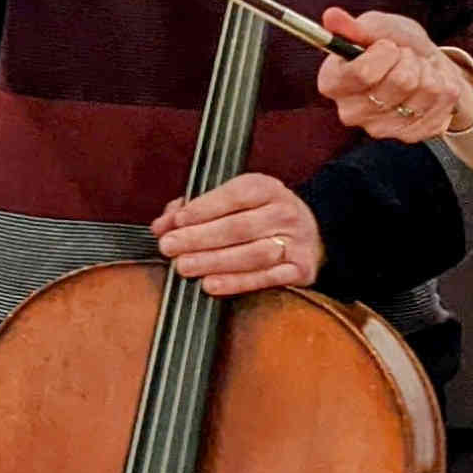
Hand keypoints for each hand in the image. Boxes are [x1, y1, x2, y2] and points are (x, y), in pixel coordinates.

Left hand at [152, 172, 321, 296]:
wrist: (311, 234)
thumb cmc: (259, 217)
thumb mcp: (232, 203)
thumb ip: (194, 209)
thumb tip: (162, 225)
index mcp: (266, 188)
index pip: (234, 196)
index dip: (202, 209)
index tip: (176, 222)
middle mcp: (284, 212)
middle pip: (238, 227)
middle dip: (199, 238)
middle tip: (170, 247)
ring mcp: (296, 241)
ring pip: (252, 254)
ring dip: (214, 262)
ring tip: (184, 266)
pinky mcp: (302, 269)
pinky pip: (268, 278)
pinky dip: (238, 282)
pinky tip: (212, 284)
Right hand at [316, 7, 472, 138]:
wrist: (425, 66)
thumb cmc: (395, 44)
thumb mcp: (378, 27)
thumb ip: (356, 26)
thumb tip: (331, 16)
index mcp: (333, 83)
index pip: (361, 73)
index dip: (384, 53)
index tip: (387, 45)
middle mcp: (351, 112)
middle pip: (401, 80)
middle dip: (410, 58)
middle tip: (404, 57)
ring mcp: (381, 128)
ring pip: (426, 90)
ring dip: (429, 71)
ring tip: (419, 70)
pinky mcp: (410, 136)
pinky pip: (443, 103)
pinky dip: (444, 87)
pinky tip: (431, 88)